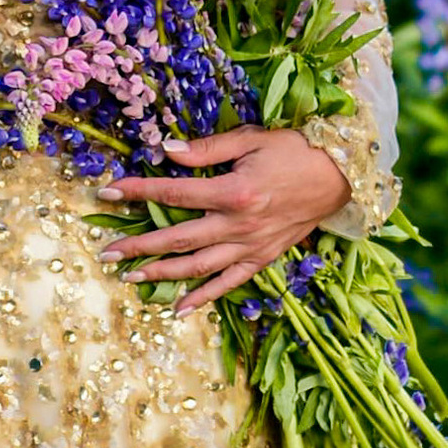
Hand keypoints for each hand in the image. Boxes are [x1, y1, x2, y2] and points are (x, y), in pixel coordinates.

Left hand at [107, 125, 351, 314]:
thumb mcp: (252, 139)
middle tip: (107, 252)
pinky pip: (228, 283)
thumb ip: (207, 149)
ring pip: (198, 266)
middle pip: (178, 238)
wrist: (341, 176)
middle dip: (139, 245)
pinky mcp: (262, 258)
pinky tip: (177, 309)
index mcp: (234, 192)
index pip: (174, 194)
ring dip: (162, 274)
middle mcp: (239, 225)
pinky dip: (203, 297)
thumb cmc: (296, 150)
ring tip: (131, 278)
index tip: (107, 193)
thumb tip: (164, 150)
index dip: (138, 192)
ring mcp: (250, 246)